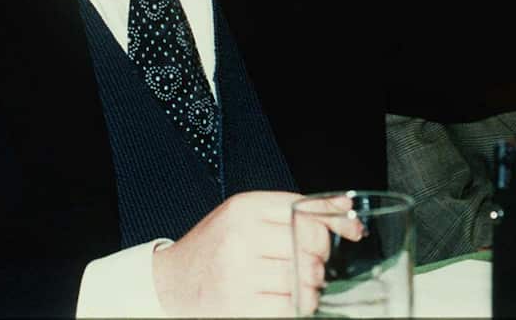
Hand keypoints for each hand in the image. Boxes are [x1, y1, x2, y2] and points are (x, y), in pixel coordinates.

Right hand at [150, 190, 361, 316]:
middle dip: (321, 259)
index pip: (307, 212)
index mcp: (245, 208)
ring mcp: (239, 274)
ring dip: (312, 287)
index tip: (341, 236)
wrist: (170, 283)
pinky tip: (289, 301)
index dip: (331, 227)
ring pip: (304, 280)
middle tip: (315, 265)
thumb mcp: (249, 215)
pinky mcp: (239, 307)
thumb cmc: (215, 247)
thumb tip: (346, 208)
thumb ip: (296, 208)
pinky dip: (298, 307)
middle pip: (311, 246)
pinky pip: (289, 308)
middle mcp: (241, 237)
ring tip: (301, 285)